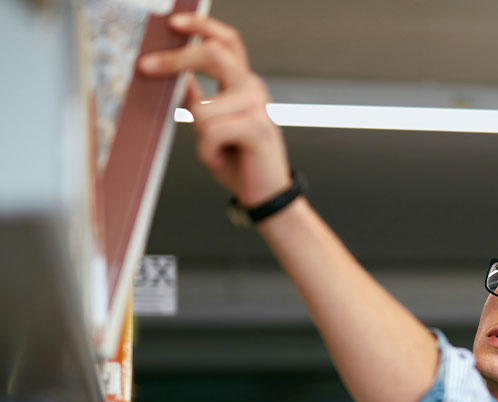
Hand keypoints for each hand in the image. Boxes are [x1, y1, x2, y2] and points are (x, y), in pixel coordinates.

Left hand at [139, 13, 290, 205]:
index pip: (226, 40)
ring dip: (201, 137)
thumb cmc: (239, 160)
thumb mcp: (209, 127)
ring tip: (215, 150)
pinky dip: (208, 151)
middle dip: (176, 59)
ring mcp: (257, 106)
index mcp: (242, 83)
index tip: (173, 24)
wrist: (263, 193)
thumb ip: (198, 100)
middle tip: (148, 67)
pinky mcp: (257, 127)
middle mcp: (252, 87)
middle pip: (213, 53)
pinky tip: (222, 157)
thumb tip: (177, 79)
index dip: (201, 26)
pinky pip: (211, 132)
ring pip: (203, 108)